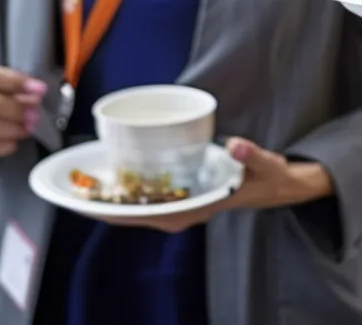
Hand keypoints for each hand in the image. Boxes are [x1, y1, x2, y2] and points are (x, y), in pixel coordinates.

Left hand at [108, 138, 331, 234]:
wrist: (280, 185)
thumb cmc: (271, 176)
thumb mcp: (266, 163)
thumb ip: (251, 155)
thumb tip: (235, 146)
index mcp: (203, 206)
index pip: (158, 215)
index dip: (127, 213)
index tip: (99, 209)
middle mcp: (191, 209)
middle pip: (144, 215)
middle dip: (113, 208)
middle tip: (81, 194)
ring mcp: (188, 203)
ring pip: (147, 208)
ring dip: (121, 201)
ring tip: (92, 188)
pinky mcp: (188, 194)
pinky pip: (156, 197)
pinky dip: (136, 191)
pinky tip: (120, 178)